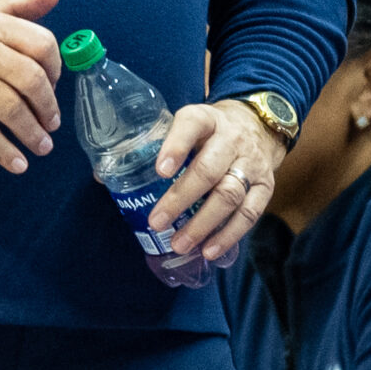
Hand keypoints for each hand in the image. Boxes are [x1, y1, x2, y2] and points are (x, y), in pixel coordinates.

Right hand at [0, 0, 63, 174]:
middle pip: (29, 80)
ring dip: (31, 132)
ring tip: (42, 146)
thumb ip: (18, 5)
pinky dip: (2, 150)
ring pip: (9, 108)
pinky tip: (17, 163)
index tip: (55, 86)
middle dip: (47, 106)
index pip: (40, 45)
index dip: (56, 69)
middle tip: (51, 123)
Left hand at [149, 99, 280, 263]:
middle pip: (209, 169)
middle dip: (181, 198)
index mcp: (205, 119)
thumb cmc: (207, 133)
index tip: (159, 171)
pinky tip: (209, 250)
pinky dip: (229, 234)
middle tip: (157, 222)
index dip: (175, 147)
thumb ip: (151, 147)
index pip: (191, 125)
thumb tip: (104, 178)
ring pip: (230, 194)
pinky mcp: (266, 185)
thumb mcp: (184, 126)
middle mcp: (231, 138)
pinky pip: (250, 212)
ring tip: (180, 243)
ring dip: (204, 223)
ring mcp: (251, 162)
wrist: (256, 125)